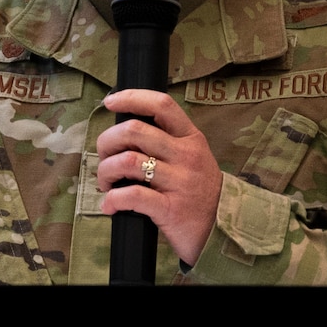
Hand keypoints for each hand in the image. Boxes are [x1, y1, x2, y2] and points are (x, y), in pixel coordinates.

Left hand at [96, 89, 221, 264]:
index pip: (161, 105)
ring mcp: (180, 182)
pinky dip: (112, 199)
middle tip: (104, 156)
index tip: (110, 102)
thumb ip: (166, 141)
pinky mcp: (171, 209)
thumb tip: (124, 131)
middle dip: (107, 141)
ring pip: (128, 161)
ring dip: (106, 171)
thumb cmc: (198, 191)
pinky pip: (132, 196)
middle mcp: (186, 156)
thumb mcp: (192, 157)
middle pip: (135, 130)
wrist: (221, 229)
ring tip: (106, 183)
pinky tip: (109, 205)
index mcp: (190, 138)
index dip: (131, 98)